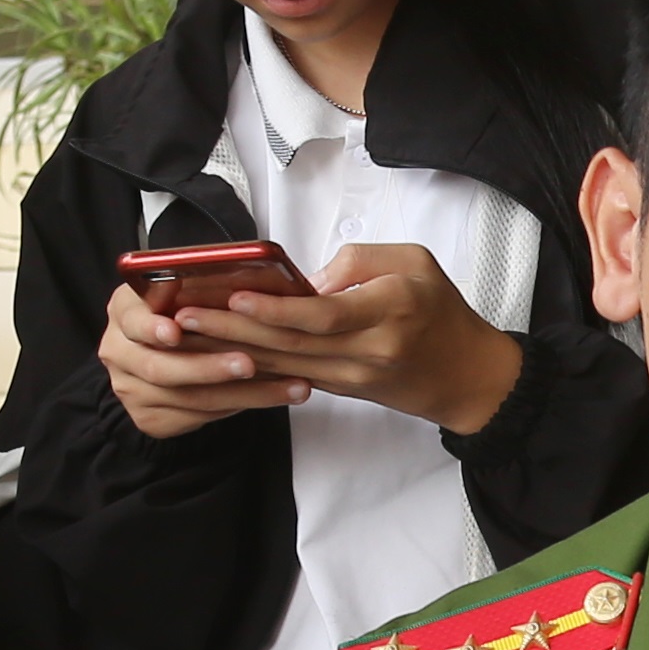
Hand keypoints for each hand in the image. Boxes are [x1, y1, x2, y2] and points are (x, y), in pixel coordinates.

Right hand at [98, 280, 312, 441]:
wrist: (161, 353)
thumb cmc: (182, 312)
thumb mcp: (184, 290)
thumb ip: (203, 284)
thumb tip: (259, 271)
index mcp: (125, 310)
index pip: (132, 319)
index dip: (152, 328)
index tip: (175, 332)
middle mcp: (119, 351)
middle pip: (160, 368)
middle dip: (209, 367)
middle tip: (248, 363)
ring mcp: (131, 389)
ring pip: (187, 398)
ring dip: (242, 393)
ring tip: (284, 385)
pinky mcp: (150, 417)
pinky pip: (197, 416)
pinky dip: (237, 406)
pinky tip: (271, 396)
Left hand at [195, 243, 522, 436]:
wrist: (467, 375)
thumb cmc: (442, 310)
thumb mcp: (415, 262)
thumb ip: (359, 260)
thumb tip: (305, 280)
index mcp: (391, 310)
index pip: (324, 315)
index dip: (276, 310)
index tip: (234, 297)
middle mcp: (369, 350)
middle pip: (291, 345)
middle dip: (232, 332)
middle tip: (182, 318)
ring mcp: (354, 376)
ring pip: (283, 365)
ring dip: (231, 352)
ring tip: (186, 336)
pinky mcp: (343, 389)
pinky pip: (290, 375)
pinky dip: (252, 366)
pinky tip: (218, 354)